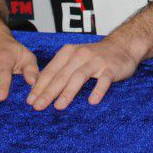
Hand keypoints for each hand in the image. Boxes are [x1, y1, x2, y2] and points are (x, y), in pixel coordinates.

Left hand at [26, 37, 141, 110]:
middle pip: (62, 75)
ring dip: (68, 92)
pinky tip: (92, 101)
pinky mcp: (111, 68)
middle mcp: (80, 55)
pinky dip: (98, 90)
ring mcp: (96, 61)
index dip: (39, 86)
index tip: (30, 101)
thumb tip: (39, 90)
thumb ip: (59, 71)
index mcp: (68, 52)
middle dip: (48, 92)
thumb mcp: (74, 58)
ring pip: (79, 76)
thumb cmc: (94, 56)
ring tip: (59, 106)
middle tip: (38, 106)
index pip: (50, 71)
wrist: (122, 46)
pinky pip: (104, 80)